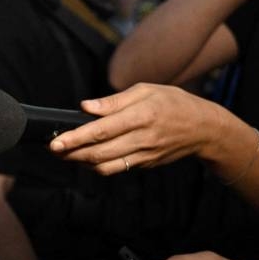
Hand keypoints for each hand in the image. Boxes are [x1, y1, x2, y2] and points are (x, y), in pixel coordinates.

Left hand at [48, 83, 215, 173]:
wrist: (205, 129)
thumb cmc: (173, 103)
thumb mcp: (146, 90)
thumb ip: (114, 101)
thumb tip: (86, 106)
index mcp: (141, 116)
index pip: (101, 131)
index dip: (75, 138)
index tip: (56, 142)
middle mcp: (142, 139)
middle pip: (100, 152)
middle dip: (72, 153)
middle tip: (52, 149)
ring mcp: (144, 155)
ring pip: (106, 165)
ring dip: (82, 162)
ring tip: (64, 154)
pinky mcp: (146, 164)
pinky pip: (117, 168)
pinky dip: (98, 166)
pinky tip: (86, 158)